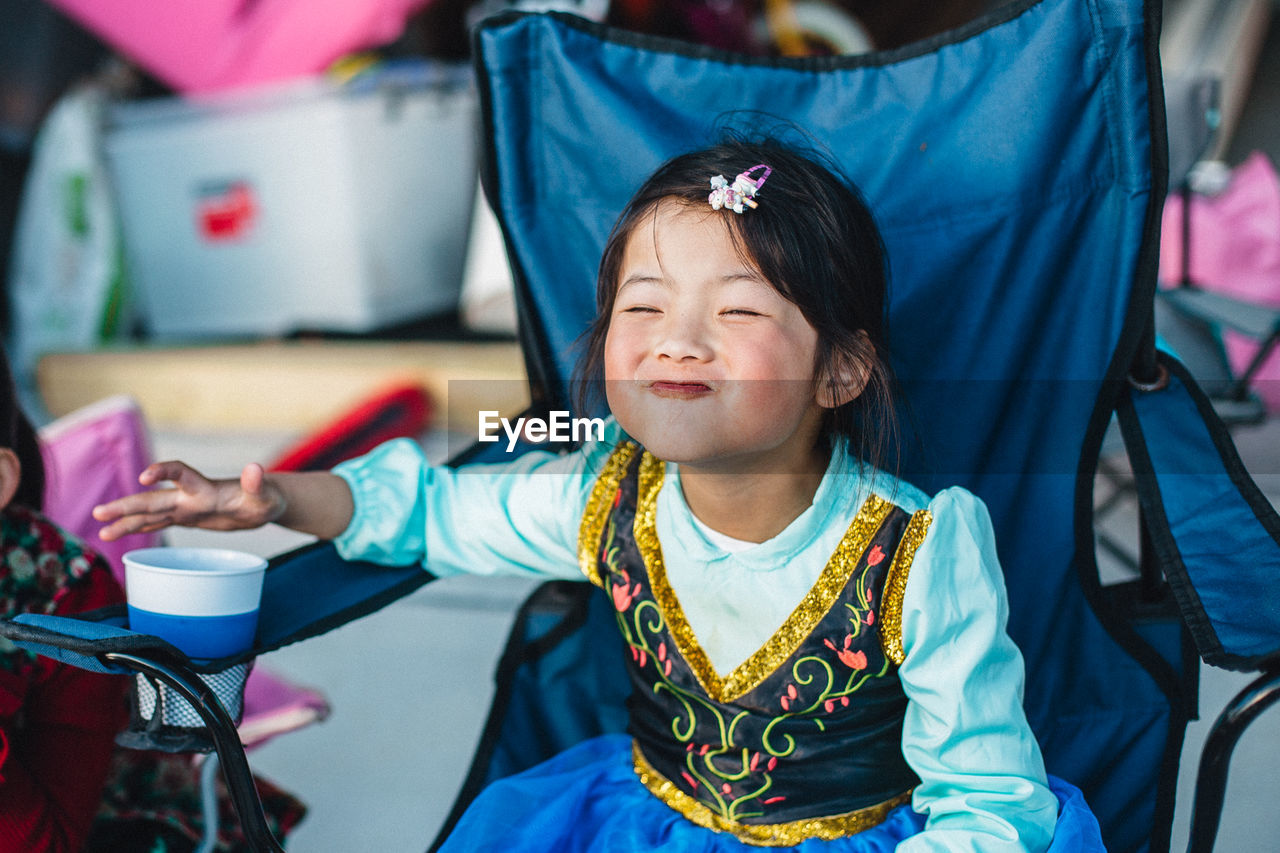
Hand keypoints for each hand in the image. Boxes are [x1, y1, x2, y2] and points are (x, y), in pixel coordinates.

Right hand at [92, 460, 284, 540]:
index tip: (145, 477)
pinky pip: (156, 522)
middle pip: (154, 498)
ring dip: (126, 521)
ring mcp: (186, 507)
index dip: (163, 471)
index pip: (180, 473)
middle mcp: (190, 496)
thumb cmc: (266, 498)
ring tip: (101, 531)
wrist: (262, 503)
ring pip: (150, 513)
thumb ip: (257, 483)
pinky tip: (116, 533)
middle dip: (127, 505)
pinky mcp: (186, 517)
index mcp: (206, 488)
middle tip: (99, 512)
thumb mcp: (265, 494)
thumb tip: (255, 468)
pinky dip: (137, 528)